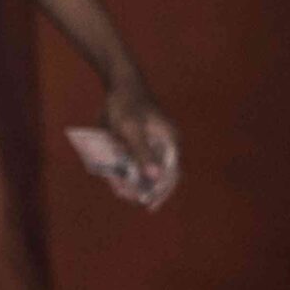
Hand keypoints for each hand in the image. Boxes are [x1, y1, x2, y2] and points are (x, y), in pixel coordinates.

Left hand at [100, 75, 179, 209]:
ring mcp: (155, 143)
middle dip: (144, 189)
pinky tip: (117, 177)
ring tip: (120, 190)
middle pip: (159, 175)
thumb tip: (155, 177)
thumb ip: (143, 153)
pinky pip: (138, 161)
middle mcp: (166, 145)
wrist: (119, 84)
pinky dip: (128, 170)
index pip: (172, 175)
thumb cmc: (127, 105)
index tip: (148, 205)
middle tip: (128, 198)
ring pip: (147, 169)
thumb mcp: (131, 130)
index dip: (161, 192)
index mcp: (170, 142)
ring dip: (135, 181)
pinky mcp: (144, 142)